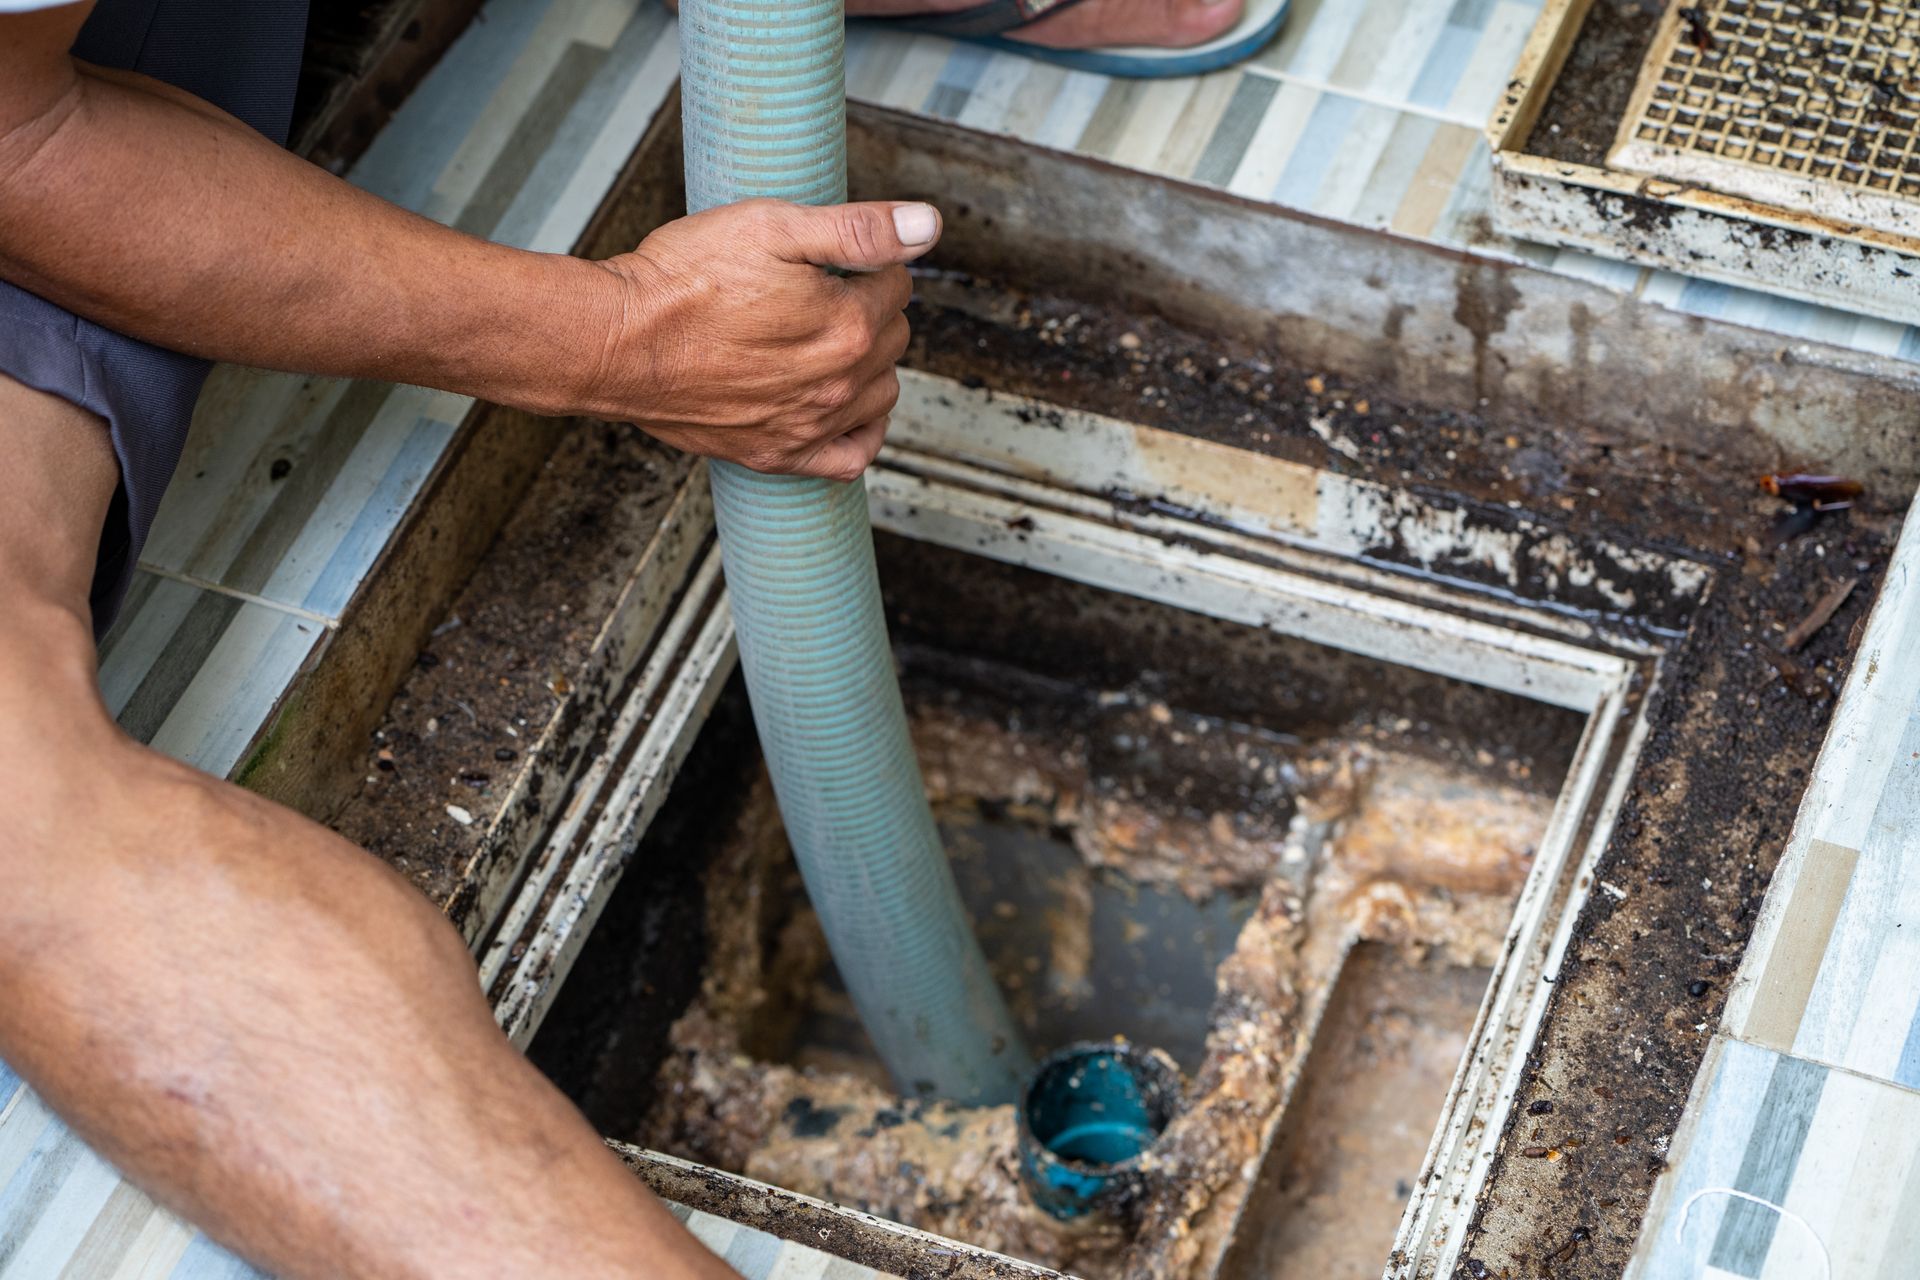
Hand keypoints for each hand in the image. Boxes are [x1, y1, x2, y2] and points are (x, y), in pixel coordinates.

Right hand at [582, 197, 940, 480]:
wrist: (616, 341)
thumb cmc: (683, 279)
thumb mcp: (773, 226)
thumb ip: (858, 229)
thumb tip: (926, 225)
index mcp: (847, 325)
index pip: (897, 286)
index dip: (867, 263)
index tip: (833, 259)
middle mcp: (837, 383)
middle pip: (893, 339)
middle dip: (869, 310)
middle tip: (821, 293)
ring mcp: (809, 424)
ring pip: (880, 394)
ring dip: (868, 365)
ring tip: (825, 340)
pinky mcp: (777, 453)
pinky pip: (850, 459)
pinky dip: (859, 434)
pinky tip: (843, 408)